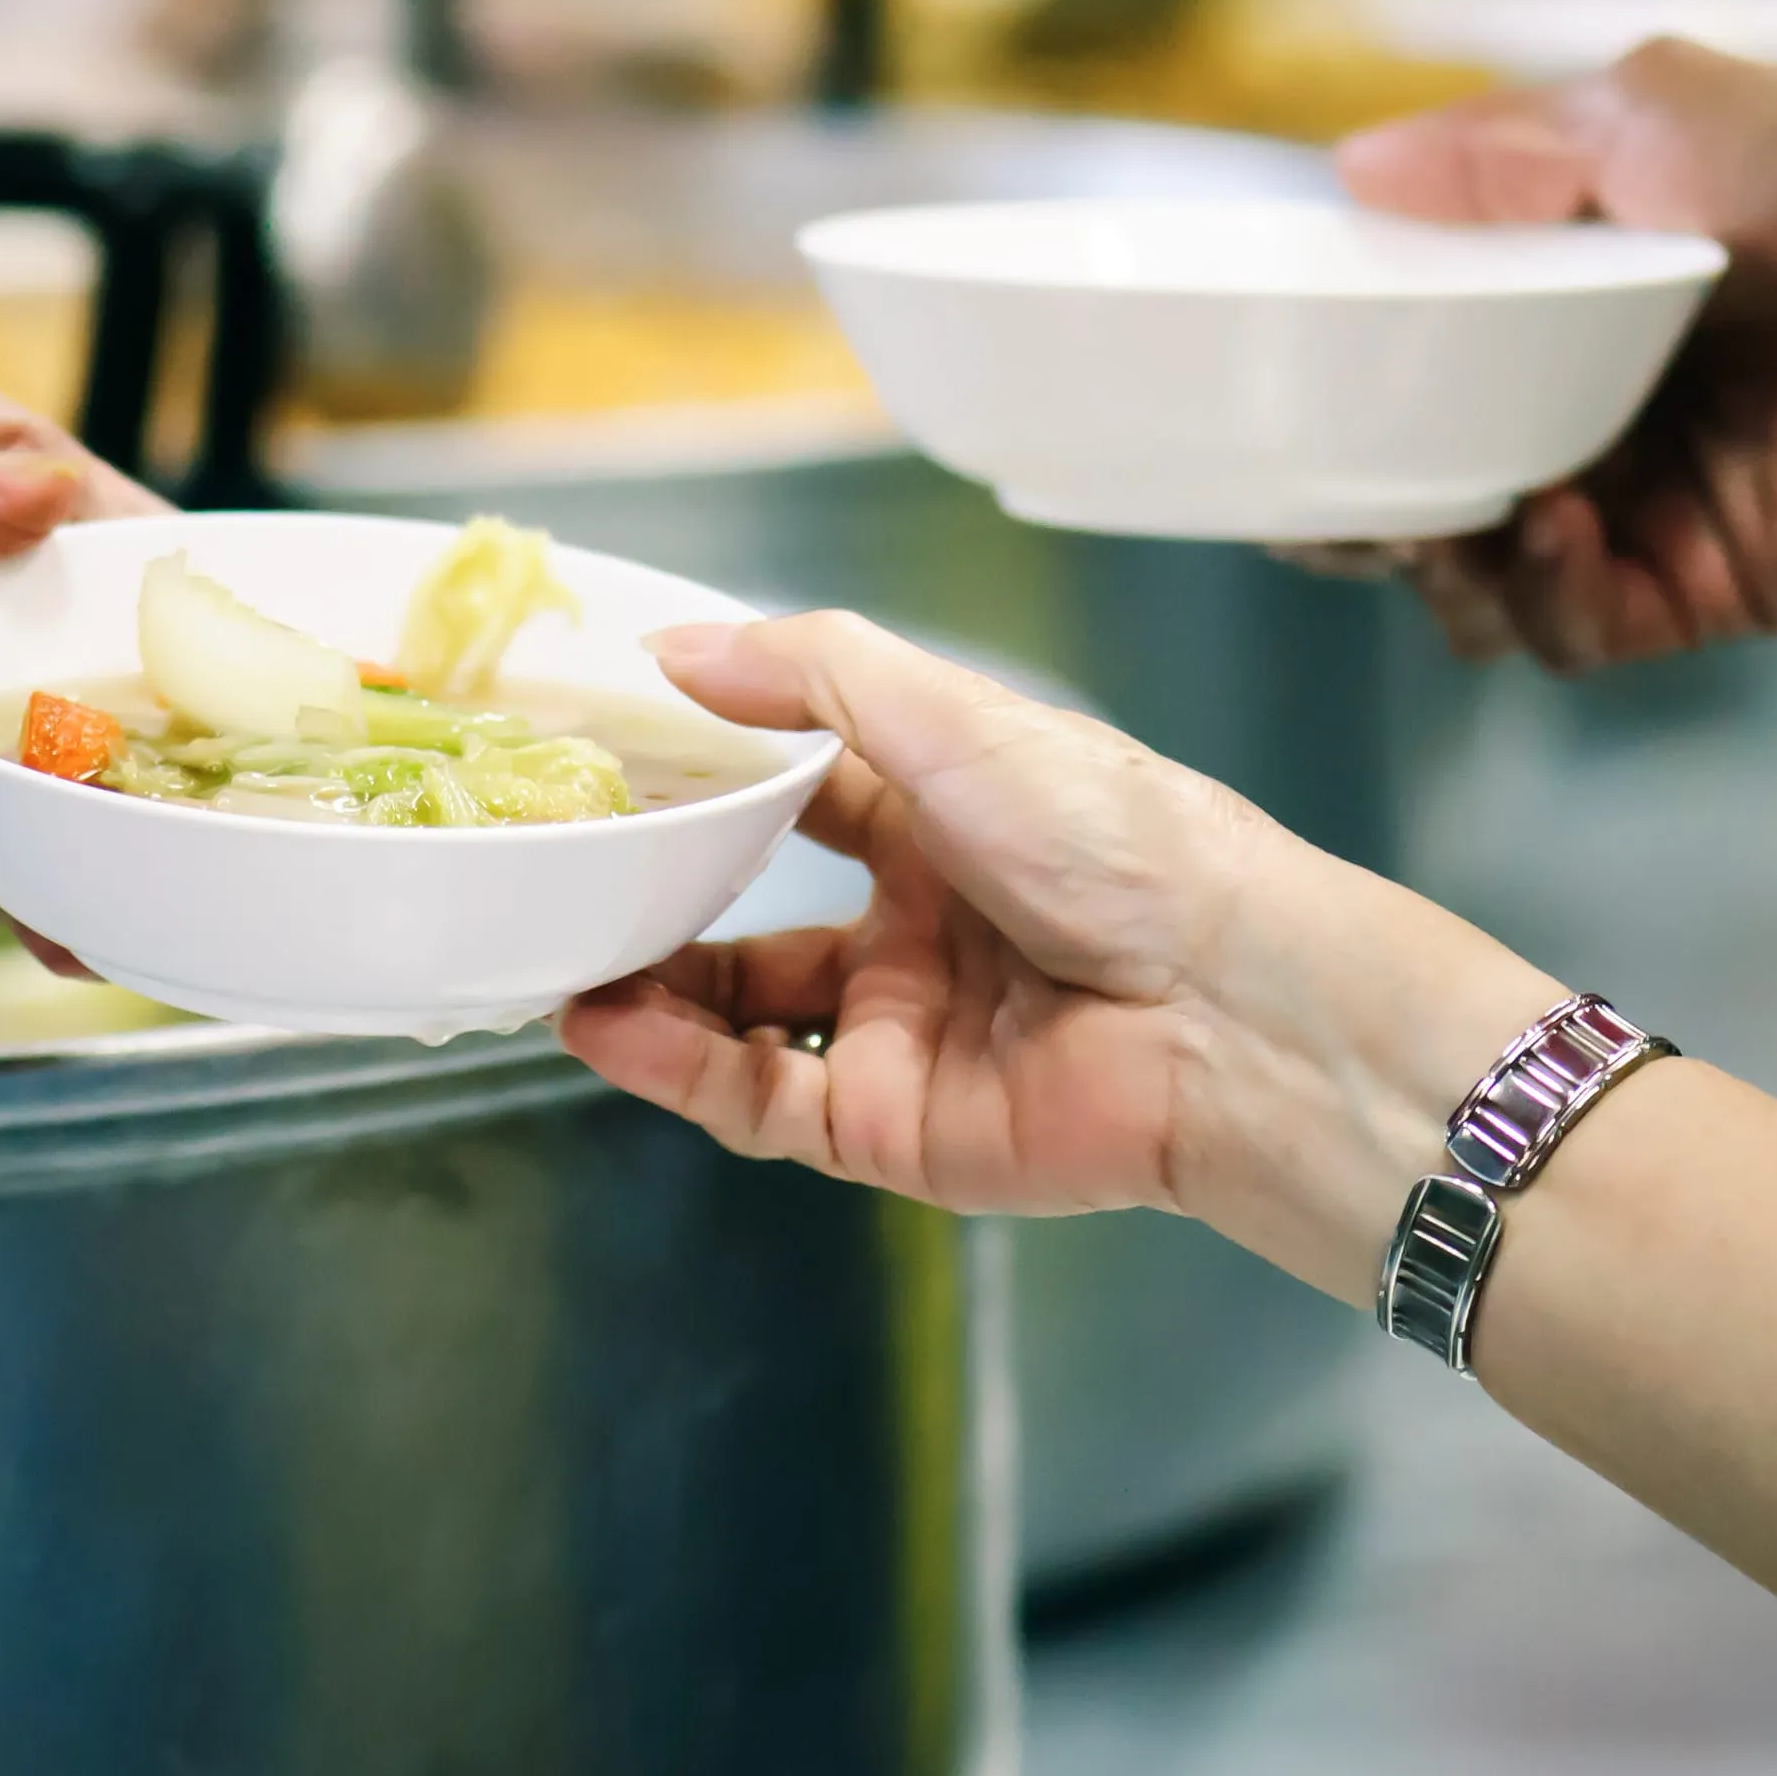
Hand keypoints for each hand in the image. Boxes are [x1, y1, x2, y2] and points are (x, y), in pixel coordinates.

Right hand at [558, 612, 1551, 1287]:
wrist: (1225, 1007)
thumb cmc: (1118, 841)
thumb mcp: (952, 717)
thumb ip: (808, 675)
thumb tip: (673, 649)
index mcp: (944, 816)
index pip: (792, 788)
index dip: (699, 772)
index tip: (595, 750)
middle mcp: (916, 924)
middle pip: (746, 912)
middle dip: (650, 895)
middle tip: (551, 867)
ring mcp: (900, 1029)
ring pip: (734, 1014)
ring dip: (641, 985)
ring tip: (552, 952)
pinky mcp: (890, 1126)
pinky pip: (755, 1098)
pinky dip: (671, 1065)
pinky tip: (605, 1024)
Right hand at [1313, 40, 1776, 671]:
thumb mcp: (1660, 113)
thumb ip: (1510, 147)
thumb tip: (1352, 168)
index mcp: (1540, 318)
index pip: (1393, 386)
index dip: (1321, 413)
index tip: (1265, 416)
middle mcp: (1567, 424)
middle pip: (1411, 508)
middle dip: (1354, 523)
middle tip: (1332, 508)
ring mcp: (1627, 514)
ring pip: (1472, 591)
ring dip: (1440, 571)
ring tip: (1444, 526)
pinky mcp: (1694, 588)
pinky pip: (1573, 629)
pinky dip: (1542, 593)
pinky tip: (1557, 528)